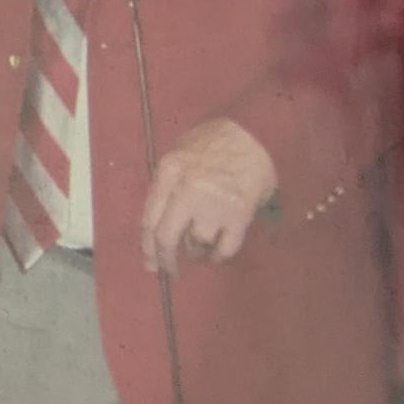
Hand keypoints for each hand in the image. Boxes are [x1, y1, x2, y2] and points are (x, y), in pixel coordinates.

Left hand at [139, 118, 278, 271]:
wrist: (256, 133)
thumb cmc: (215, 141)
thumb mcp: (179, 153)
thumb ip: (166, 185)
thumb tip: (156, 224)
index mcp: (168, 172)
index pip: (148, 219)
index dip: (147, 246)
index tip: (149, 261)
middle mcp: (186, 190)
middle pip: (167, 238)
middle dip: (164, 260)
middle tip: (168, 270)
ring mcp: (214, 204)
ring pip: (196, 245)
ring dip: (195, 253)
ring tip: (198, 249)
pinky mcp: (239, 215)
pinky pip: (224, 249)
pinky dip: (218, 256)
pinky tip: (216, 253)